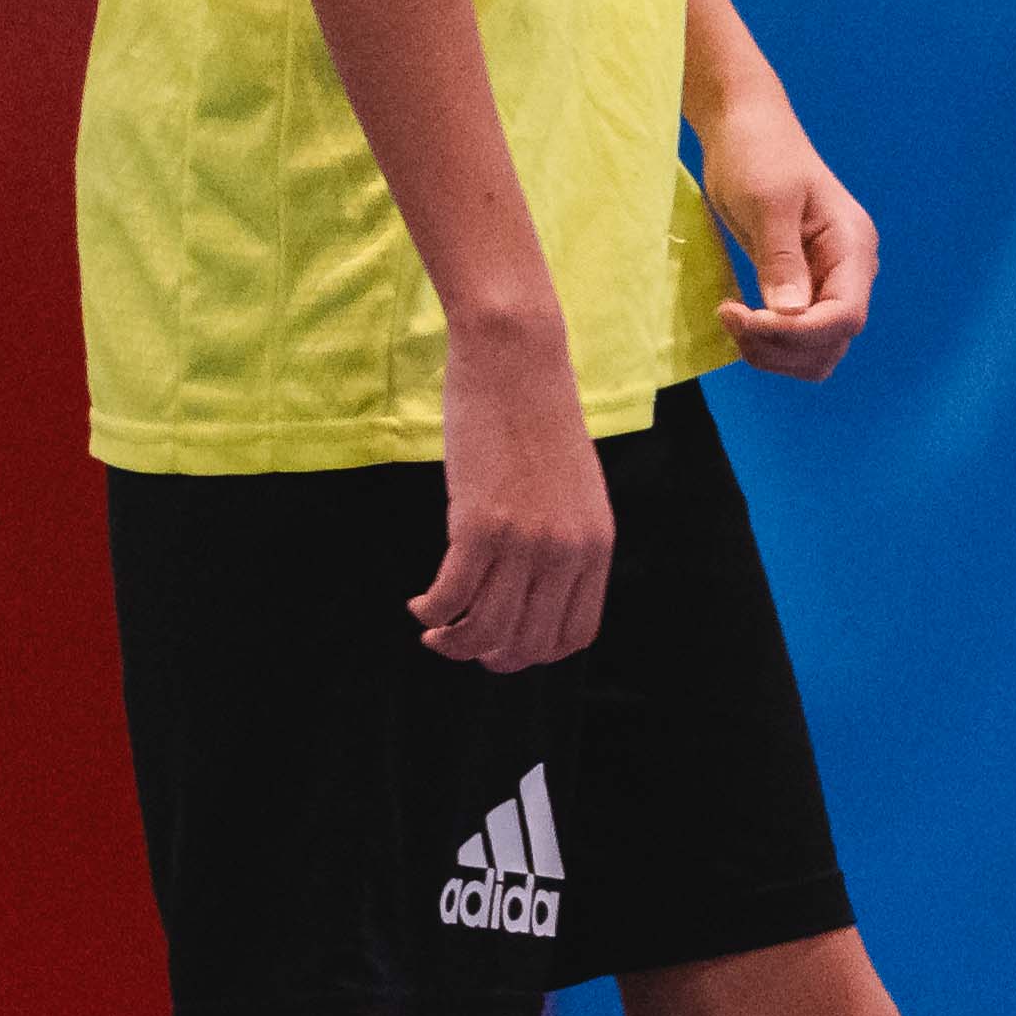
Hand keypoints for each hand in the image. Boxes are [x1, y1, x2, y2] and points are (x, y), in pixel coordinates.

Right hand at [416, 315, 616, 667]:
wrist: (517, 360)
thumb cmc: (536, 418)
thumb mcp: (572, 489)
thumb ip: (562, 540)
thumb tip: (532, 591)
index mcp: (596, 545)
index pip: (574, 635)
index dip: (534, 652)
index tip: (503, 644)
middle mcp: (567, 551)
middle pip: (528, 642)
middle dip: (489, 655)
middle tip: (458, 641)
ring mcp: (526, 540)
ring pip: (487, 630)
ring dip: (453, 642)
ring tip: (433, 629)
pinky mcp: (480, 524)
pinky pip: (452, 597)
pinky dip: (431, 610)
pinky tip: (419, 602)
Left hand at [701, 98, 876, 383]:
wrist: (744, 129)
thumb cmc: (758, 152)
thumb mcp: (768, 202)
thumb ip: (781, 259)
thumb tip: (788, 313)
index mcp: (852, 246)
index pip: (844, 316)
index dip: (796, 332)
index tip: (743, 317)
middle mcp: (848, 271)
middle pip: (832, 342)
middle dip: (781, 346)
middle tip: (730, 319)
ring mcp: (827, 281)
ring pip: (816, 349)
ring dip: (773, 351)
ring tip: (732, 321)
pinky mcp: (802, 287)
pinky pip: (795, 335)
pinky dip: (767, 341)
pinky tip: (737, 317)